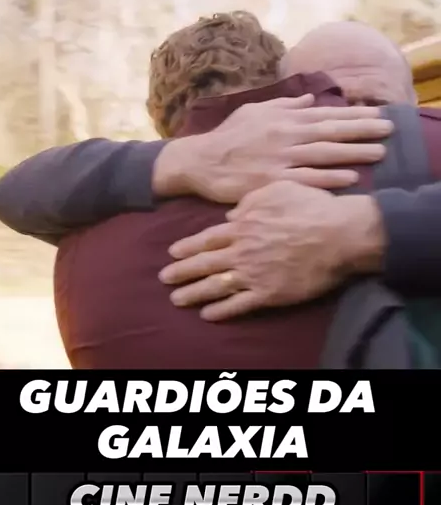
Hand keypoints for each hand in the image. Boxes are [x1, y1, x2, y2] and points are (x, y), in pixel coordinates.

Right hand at [153, 94, 392, 202]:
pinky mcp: (272, 181)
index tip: (379, 112)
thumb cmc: (228, 136)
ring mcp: (280, 159)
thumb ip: (284, 105)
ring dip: (353, 152)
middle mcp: (286, 136)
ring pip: (323, 154)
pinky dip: (328, 178)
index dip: (354, 113)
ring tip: (379, 153)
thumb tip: (309, 98)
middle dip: (362, 129)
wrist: (200, 161)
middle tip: (389, 129)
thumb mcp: (254, 111)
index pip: (326, 114)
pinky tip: (349, 178)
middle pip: (331, 131)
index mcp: (284, 119)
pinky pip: (306, 179)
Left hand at [159, 181, 385, 319]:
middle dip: (182, 272)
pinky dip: (222, 311)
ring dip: (194, 293)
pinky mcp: (270, 294)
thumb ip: (249, 201)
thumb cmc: (312, 207)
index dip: (188, 247)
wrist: (339, 234)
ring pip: (216, 286)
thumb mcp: (277, 189)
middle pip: (205, 263)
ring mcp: (255, 274)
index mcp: (244, 225)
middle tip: (164, 278)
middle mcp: (244, 251)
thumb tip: (229, 215)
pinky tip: (207, 315)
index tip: (172, 253)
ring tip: (177, 299)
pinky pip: (240, 305)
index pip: (209, 239)